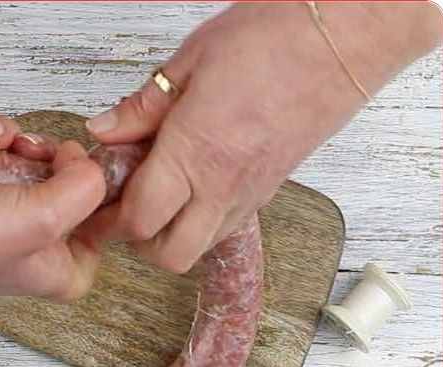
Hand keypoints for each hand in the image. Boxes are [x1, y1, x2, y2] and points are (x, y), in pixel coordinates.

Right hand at [0, 103, 106, 298]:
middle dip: (43, 152)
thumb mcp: (42, 217)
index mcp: (58, 271)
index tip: (80, 162)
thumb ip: (86, 187)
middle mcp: (29, 247)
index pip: (105, 223)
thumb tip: (86, 163)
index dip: (96, 185)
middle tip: (27, 149)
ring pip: (24, 159)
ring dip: (5, 136)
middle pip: (65, 181)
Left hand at [84, 1, 441, 272]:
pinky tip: (190, 182)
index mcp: (195, 153)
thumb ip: (142, 106)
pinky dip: (201, 219)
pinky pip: (226, 225)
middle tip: (122, 205)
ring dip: (170, 233)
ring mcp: (251, 193)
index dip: (108, 219)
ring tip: (156, 191)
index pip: (138, 220)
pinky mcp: (271, 189)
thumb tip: (103, 130)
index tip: (96, 198)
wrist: (346, 35)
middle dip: (137, 241)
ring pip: (199, 247)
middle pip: (168, 256)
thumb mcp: (191, 61)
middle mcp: (224, 185)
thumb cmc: (275, 37)